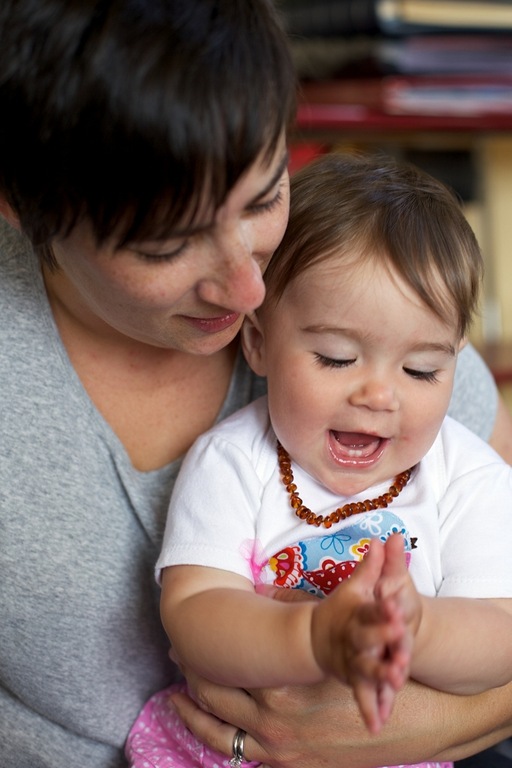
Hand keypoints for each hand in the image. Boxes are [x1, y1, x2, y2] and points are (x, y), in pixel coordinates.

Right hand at [311, 537, 410, 732]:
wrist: (312, 637)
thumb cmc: (341, 610)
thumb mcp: (356, 587)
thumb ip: (372, 566)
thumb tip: (383, 537)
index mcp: (356, 613)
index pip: (370, 608)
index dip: (382, 607)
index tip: (394, 605)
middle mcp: (352, 638)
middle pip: (368, 639)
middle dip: (383, 640)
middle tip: (400, 639)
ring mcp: (351, 660)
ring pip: (366, 669)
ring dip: (380, 676)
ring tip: (397, 680)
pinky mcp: (351, 680)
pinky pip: (362, 696)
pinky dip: (370, 710)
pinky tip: (378, 725)